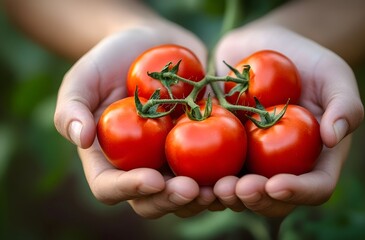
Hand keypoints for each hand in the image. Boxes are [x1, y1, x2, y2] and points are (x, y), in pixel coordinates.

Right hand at [53, 27, 216, 218]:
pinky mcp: (201, 150)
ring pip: (188, 195)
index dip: (130, 190)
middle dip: (173, 200)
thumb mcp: (83, 77)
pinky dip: (229, 176)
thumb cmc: (111, 61)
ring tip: (223, 188)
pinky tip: (243, 171)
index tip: (153, 179)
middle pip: (154, 201)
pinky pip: (215, 171)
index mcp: (108, 161)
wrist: (151, 45)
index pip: (112, 188)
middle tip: (192, 190)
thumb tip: (78, 137)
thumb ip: (72, 106)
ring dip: (206, 198)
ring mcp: (173, 162)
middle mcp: (141, 169)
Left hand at [213, 24, 363, 216]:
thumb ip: (345, 104)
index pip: (314, 187)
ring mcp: (251, 161)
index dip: (298, 192)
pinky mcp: (222, 150)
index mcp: (315, 159)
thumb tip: (335, 138)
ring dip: (224, 196)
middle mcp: (283, 168)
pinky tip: (186, 174)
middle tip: (236, 189)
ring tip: (211, 187)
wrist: (265, 48)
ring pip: (238, 193)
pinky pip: (210, 170)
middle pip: (273, 200)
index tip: (276, 184)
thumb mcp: (334, 75)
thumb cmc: (307, 62)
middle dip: (254, 199)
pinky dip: (198, 177)